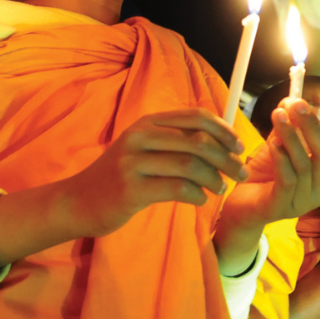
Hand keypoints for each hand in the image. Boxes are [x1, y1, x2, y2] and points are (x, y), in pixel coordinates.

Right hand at [62, 109, 246, 236]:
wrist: (78, 201)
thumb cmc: (120, 176)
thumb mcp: (144, 149)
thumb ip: (175, 141)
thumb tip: (221, 139)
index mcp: (147, 122)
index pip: (195, 117)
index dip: (224, 130)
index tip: (239, 147)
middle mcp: (140, 137)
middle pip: (198, 140)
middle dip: (227, 157)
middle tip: (241, 173)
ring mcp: (133, 162)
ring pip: (191, 165)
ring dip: (215, 179)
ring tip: (221, 189)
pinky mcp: (131, 189)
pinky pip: (178, 188)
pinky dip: (197, 195)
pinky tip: (201, 200)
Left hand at [222, 98, 319, 230]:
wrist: (242, 205)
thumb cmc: (265, 174)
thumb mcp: (280, 145)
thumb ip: (290, 125)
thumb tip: (292, 98)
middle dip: (313, 126)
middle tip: (298, 104)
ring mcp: (302, 202)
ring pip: (305, 165)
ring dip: (292, 136)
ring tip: (278, 115)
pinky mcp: (281, 207)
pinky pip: (288, 180)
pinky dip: (281, 158)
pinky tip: (273, 143)